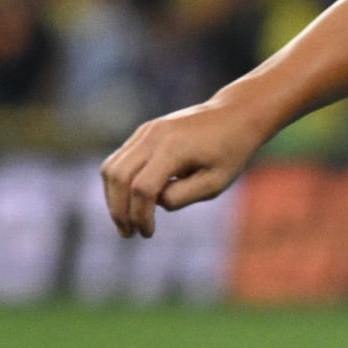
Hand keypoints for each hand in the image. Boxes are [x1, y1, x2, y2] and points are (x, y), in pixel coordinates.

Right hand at [100, 99, 273, 237]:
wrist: (236, 113)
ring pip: (112, 167)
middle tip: (127, 234)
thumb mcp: (216, 182)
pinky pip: (120, 159)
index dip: (140, 216)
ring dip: (113, 198)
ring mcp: (145, 131)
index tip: (147, 234)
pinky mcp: (144, 132)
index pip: (142, 188)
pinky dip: (119, 183)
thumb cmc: (231, 151)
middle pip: (118, 177)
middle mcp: (153, 136)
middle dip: (118, 210)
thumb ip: (182, 196)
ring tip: (126, 222)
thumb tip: (154, 202)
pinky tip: (131, 202)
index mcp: (173, 148)